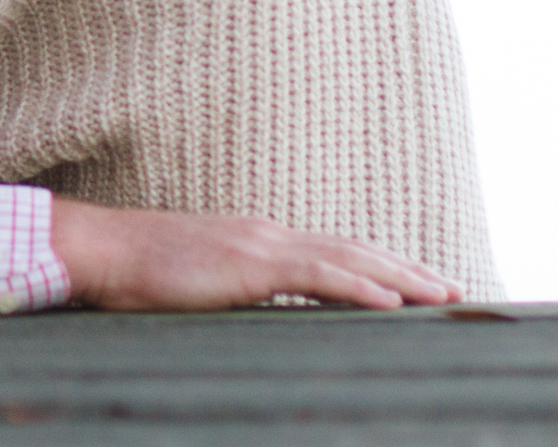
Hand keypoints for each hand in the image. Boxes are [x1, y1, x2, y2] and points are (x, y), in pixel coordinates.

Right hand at [48, 197, 465, 311]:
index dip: (380, 267)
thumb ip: (233, 295)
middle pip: (355, 250)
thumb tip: (257, 321)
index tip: (418, 285)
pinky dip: (360, 288)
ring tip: (442, 294)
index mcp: (259, 242)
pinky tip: (393, 302)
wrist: (104, 250)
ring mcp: (262, 246)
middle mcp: (270, 236)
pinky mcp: (251, 264)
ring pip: (349, 259)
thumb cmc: (138, 274)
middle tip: (453, 289)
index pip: (334, 252)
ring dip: (401, 278)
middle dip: (408, 270)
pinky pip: (318, 276)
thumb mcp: (198, 285)